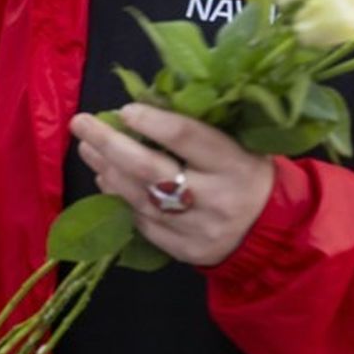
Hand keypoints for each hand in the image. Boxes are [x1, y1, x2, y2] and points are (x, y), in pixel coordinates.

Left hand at [72, 104, 276, 266]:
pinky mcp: (184, 250)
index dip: (151, 122)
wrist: (272, 232)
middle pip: (149, 169)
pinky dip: (119, 198)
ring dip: (106, 169)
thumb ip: (198, 128)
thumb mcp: (238, 145)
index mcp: (235, 164)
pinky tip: (106, 178)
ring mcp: (199, 229)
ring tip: (88, 148)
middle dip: (108, 143)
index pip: (186, 138)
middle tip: (81, 123)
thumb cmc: (247, 173)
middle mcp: (216, 199)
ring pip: (139, 197)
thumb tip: (143, 104)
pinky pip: (142, 222)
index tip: (125, 110)